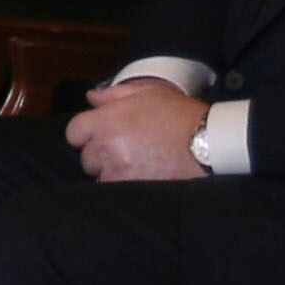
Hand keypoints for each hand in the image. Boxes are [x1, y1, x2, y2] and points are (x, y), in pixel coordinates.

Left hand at [67, 78, 210, 182]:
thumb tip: (91, 98)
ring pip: (100, 177)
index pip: (74, 132)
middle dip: (100, 155)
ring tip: (136, 165)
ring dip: (112, 173)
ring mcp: (119, 170)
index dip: (87, 134)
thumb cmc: (181, 114)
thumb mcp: (149, 93)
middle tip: (125, 150)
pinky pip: (116, 191)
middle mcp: (107, 146)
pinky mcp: (132, 189)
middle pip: (86, 157)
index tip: (102, 135)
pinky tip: (142, 177)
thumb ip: (114, 95)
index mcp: (106, 120)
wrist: (210, 141)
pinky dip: (124, 186)